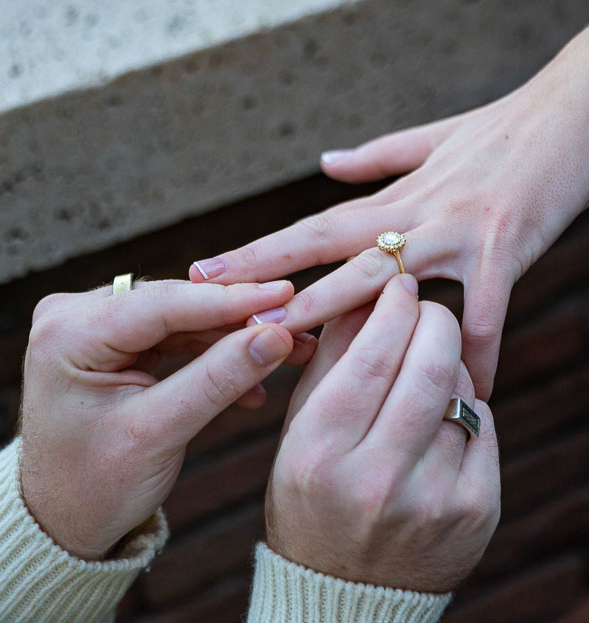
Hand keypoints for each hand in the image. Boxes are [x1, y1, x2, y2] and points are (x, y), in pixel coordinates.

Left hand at [20, 278, 297, 559]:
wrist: (62, 523)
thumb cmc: (95, 488)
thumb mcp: (159, 434)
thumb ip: (218, 380)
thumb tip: (277, 335)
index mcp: (67, 333)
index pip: (163, 304)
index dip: (229, 300)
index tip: (284, 295)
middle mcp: (74, 316)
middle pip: (175, 303)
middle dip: (237, 318)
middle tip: (297, 320)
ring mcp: (93, 325)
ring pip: (181, 316)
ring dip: (233, 335)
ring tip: (288, 346)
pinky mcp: (113, 338)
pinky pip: (175, 333)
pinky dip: (213, 352)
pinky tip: (255, 372)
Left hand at [189, 22, 588, 398]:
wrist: (577, 106)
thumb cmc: (510, 126)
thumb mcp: (436, 137)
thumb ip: (379, 157)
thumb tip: (323, 164)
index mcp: (402, 193)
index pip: (318, 224)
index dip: (262, 249)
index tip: (207, 268)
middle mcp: (419, 211)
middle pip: (331, 249)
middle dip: (270, 281)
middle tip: (212, 309)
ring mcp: (459, 229)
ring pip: (387, 277)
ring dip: (337, 312)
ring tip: (288, 347)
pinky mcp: (505, 245)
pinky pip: (484, 312)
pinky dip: (474, 352)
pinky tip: (467, 392)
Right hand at [267, 275, 499, 592]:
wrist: (347, 597)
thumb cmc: (316, 494)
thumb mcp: (300, 429)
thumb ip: (331, 355)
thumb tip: (368, 285)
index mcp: (320, 453)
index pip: (372, 353)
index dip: (393, 305)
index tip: (401, 282)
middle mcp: (375, 481)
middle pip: (429, 364)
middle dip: (435, 318)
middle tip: (429, 307)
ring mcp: (432, 501)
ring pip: (462, 391)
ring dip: (451, 363)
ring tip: (431, 364)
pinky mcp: (475, 514)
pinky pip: (483, 425)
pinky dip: (469, 406)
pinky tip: (446, 412)